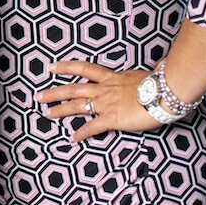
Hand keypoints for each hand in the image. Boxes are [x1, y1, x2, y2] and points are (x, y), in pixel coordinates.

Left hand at [40, 60, 160, 141]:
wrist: (167, 92)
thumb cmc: (164, 83)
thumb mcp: (152, 72)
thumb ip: (151, 70)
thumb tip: (160, 65)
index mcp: (113, 77)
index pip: (84, 69)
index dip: (66, 67)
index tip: (52, 66)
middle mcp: (105, 89)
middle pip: (72, 88)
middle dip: (54, 92)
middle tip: (38, 96)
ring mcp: (106, 103)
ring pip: (76, 105)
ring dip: (59, 110)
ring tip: (45, 113)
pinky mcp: (112, 118)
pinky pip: (92, 127)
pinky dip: (81, 134)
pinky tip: (72, 139)